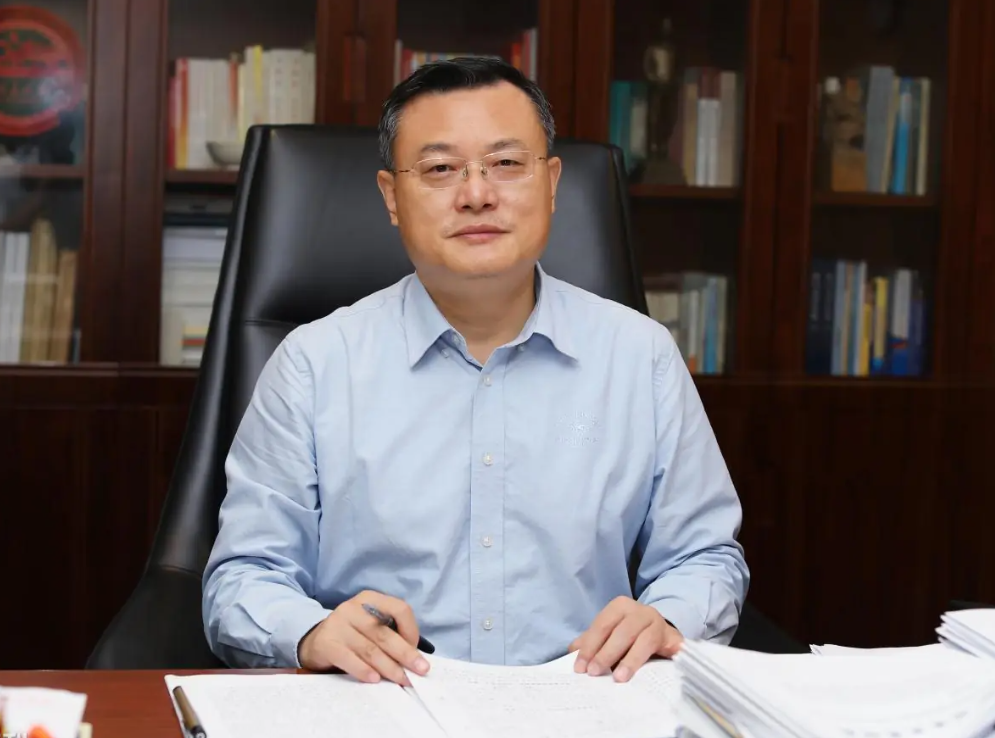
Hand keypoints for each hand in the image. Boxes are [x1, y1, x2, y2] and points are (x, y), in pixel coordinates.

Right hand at [297, 590, 429, 684]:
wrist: (315, 642)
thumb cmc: (352, 635)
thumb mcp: (371, 626)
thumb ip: (390, 634)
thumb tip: (415, 658)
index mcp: (370, 599)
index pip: (399, 608)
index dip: (411, 630)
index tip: (417, 649)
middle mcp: (353, 608)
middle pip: (384, 633)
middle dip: (405, 654)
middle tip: (420, 670)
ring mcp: (338, 624)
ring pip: (369, 648)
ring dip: (389, 667)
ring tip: (402, 680)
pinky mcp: (327, 643)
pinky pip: (349, 658)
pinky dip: (364, 670)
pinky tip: (375, 679)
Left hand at [569, 596, 682, 682]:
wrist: (664, 634)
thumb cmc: (632, 635)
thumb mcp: (610, 634)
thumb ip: (592, 641)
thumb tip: (572, 652)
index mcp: (620, 607)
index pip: (602, 625)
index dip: (590, 646)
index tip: (580, 668)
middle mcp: (640, 611)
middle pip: (622, 632)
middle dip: (606, 653)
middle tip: (594, 673)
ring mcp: (658, 623)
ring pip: (643, 640)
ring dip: (629, 660)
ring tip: (618, 678)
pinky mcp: (673, 638)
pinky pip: (664, 650)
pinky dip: (658, 660)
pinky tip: (647, 675)